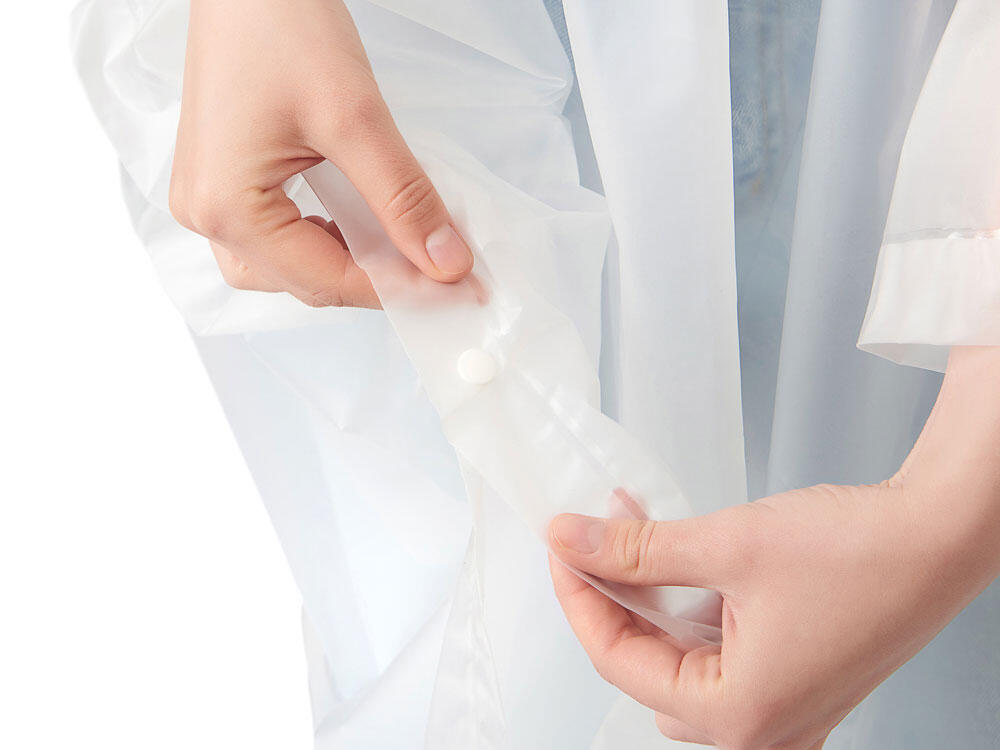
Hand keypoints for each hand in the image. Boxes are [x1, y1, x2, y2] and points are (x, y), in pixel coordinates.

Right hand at [168, 0, 472, 308]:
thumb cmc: (278, 24)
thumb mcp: (356, 119)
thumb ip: (403, 199)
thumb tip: (445, 262)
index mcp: (227, 209)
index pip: (328, 281)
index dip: (400, 291)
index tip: (456, 289)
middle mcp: (206, 214)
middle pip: (305, 283)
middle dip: (376, 281)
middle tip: (438, 269)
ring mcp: (208, 198)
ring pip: (288, 267)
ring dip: (347, 264)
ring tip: (400, 246)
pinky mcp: (221, 179)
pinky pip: (276, 236)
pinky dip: (324, 239)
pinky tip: (359, 222)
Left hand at [549, 346, 999, 748]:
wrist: (940, 536)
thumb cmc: (858, 552)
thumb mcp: (726, 545)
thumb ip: (637, 550)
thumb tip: (571, 541)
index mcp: (738, 714)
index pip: (617, 659)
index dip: (579, 595)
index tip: (561, 546)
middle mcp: (761, 729)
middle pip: (645, 664)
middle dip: (614, 595)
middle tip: (594, 539)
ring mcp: (782, 709)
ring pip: (678, 660)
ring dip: (651, 598)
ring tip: (636, 534)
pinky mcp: (795, 680)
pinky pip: (718, 656)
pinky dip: (689, 609)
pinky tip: (681, 560)